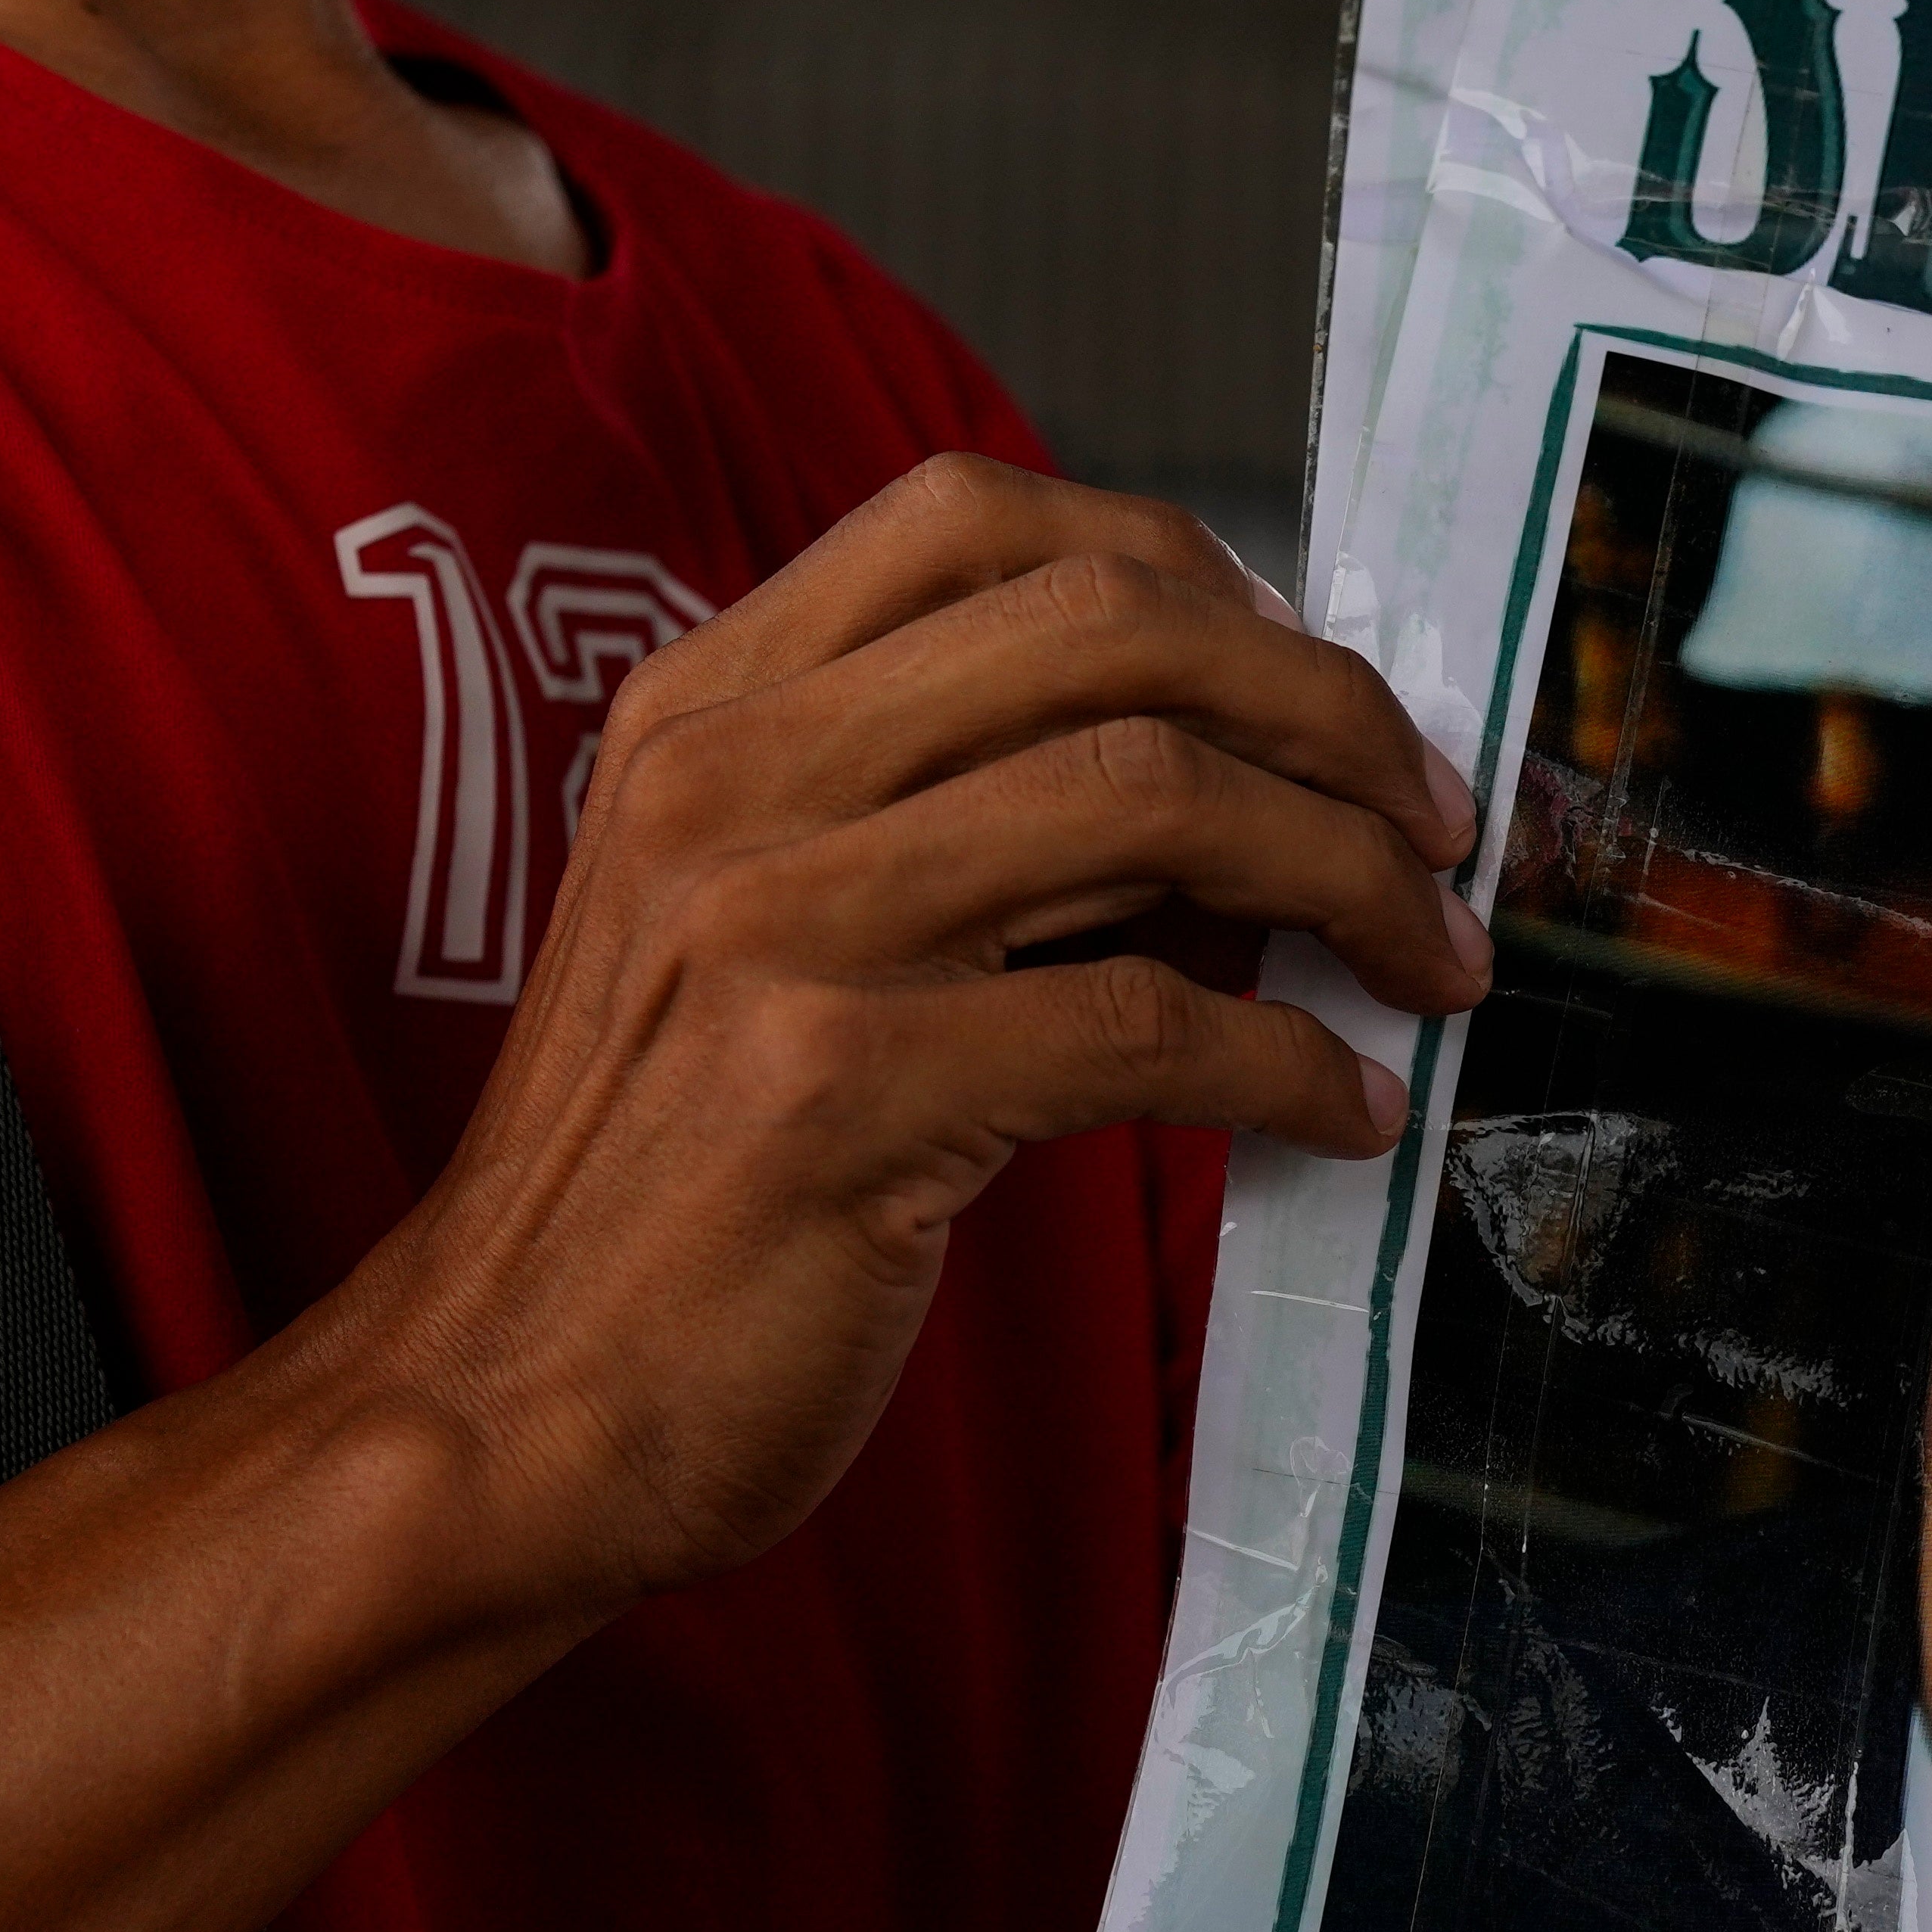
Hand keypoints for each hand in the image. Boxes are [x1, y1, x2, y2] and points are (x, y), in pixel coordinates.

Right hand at [337, 456, 1487, 1596]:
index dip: (1194, 573)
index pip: (980, 516)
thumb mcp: (770, 947)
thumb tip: (1246, 805)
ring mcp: (775, 927)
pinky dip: (1292, 1061)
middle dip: (1324, 708)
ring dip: (1347, 875)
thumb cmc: (666, 1196)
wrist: (495, 1415)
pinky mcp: (840, 1093)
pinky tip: (1343, 1110)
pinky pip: (1149, 1023)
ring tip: (1428, 961)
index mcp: (701, 714)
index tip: (1309, 690)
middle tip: (1436, 821)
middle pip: (1106, 625)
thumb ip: (967, 837)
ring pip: (1153, 798)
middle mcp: (727, 782)